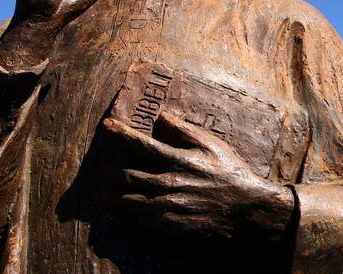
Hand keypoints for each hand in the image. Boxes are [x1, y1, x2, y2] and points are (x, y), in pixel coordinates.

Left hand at [95, 113, 294, 241]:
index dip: (119, 134)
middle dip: (107, 164)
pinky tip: (120, 207)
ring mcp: (166, 207)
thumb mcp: (211, 145)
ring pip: (127, 199)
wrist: (244, 211)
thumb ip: (184, 130)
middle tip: (98, 158)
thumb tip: (161, 117)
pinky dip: (125, 211)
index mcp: (178, 161)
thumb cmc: (229, 172)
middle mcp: (168, 184)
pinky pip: (138, 218)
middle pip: (126, 173)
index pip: (140, 144)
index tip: (107, 126)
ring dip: (109, 191)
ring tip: (102, 186)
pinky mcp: (168, 225)